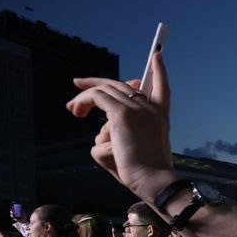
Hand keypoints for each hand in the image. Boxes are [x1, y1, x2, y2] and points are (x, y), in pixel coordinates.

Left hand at [66, 53, 174, 197]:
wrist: (152, 180)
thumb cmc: (146, 173)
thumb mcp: (142, 150)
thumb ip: (129, 134)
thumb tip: (104, 127)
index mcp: (161, 118)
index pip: (163, 88)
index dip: (160, 71)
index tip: (157, 56)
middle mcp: (151, 109)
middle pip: (122, 85)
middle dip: (98, 82)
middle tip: (79, 83)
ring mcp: (137, 109)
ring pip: (104, 91)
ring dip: (84, 99)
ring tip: (74, 110)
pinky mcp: (121, 114)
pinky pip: (96, 98)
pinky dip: (83, 102)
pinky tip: (76, 111)